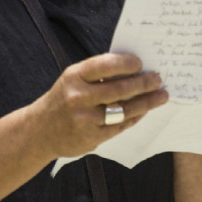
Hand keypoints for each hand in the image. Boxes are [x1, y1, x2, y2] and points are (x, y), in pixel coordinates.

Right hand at [27, 52, 167, 159]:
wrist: (39, 131)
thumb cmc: (63, 99)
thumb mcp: (72, 80)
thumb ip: (97, 74)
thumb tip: (132, 69)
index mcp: (74, 76)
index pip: (105, 65)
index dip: (126, 63)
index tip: (140, 63)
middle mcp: (78, 97)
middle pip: (119, 89)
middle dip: (143, 83)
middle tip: (158, 79)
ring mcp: (85, 119)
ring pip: (124, 109)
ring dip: (146, 102)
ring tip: (161, 96)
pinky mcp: (92, 137)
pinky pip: (120, 126)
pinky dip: (135, 117)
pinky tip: (145, 110)